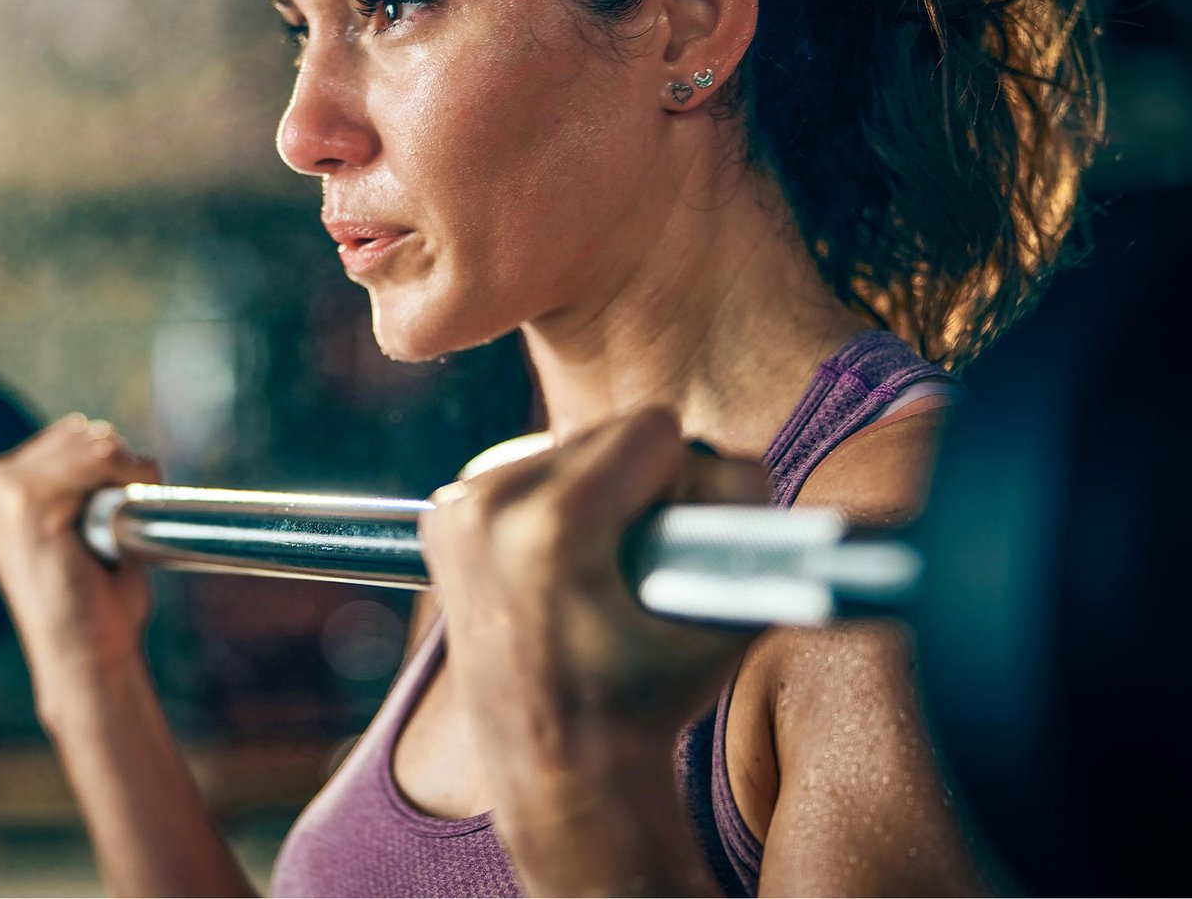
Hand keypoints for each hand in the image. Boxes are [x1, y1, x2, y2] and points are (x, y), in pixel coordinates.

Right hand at [0, 415, 162, 692]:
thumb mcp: (70, 520)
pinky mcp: (29, 505)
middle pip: (84, 433)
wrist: (87, 654)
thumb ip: (69, 473)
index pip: (71, 434)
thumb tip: (89, 426)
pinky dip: (129, 481)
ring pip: (96, 444)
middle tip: (116, 527)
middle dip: (120, 469)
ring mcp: (4, 492)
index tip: (110, 513)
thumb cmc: (90, 597)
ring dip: (128, 478)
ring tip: (113, 533)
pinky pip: (101, 460)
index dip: (108, 466)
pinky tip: (120, 525)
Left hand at [418, 408, 767, 832]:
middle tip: (642, 556)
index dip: (685, 480)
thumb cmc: (649, 696)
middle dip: (638, 481)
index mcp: (554, 526)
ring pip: (562, 447)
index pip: (650, 429)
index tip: (679, 534)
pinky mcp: (441, 518)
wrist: (553, 762)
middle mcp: (488, 508)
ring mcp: (456, 512)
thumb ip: (750, 527)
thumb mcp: (725, 618)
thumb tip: (740, 467)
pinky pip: (521, 470)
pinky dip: (551, 500)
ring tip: (599, 563)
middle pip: (602, 434)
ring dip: (595, 488)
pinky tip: (559, 561)